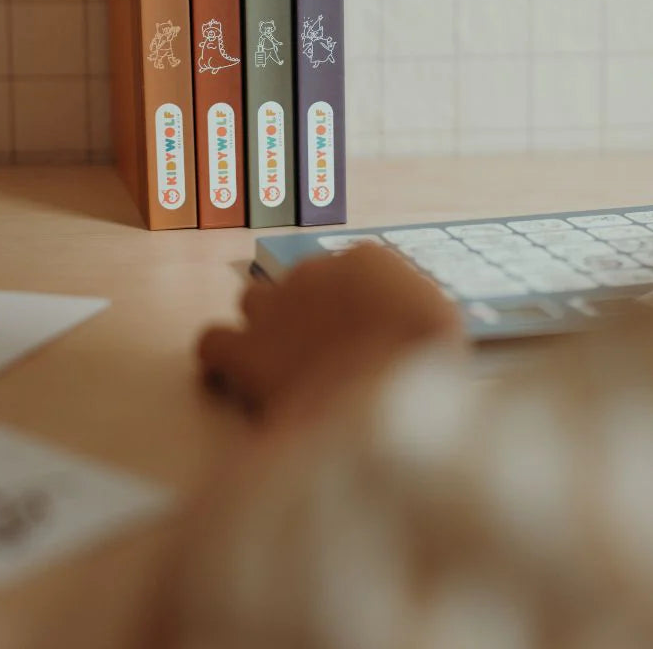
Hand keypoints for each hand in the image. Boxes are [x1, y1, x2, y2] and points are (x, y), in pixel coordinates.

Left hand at [198, 244, 463, 422]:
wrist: (388, 393)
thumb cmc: (427, 359)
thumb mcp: (439, 323)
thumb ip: (409, 313)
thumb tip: (394, 331)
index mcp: (365, 259)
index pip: (351, 270)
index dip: (353, 305)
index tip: (365, 334)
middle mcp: (314, 270)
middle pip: (300, 283)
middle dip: (309, 312)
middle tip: (328, 354)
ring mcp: (275, 307)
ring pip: (253, 301)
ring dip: (264, 326)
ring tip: (282, 362)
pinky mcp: (245, 351)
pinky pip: (213, 343)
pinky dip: (222, 357)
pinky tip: (237, 378)